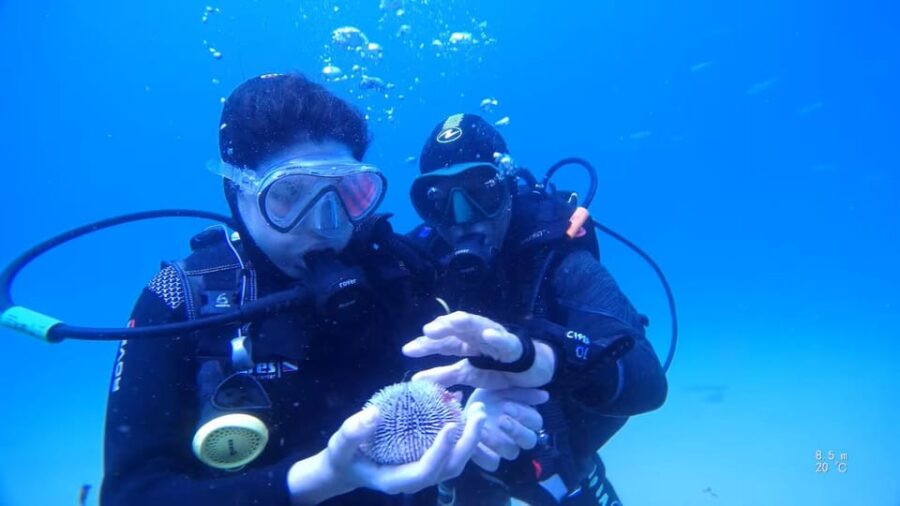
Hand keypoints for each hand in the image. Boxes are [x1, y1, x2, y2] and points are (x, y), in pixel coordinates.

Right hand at [288, 403, 487, 503]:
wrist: (347, 466)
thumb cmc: (344, 456)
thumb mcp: (340, 444)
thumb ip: (353, 432)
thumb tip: (374, 414)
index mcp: (396, 480)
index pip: (426, 471)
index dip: (441, 451)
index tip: (450, 425)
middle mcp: (415, 480)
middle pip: (450, 467)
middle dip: (468, 443)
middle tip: (477, 413)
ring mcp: (424, 472)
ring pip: (455, 461)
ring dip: (470, 437)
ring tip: (477, 410)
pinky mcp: (427, 461)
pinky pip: (450, 451)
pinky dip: (461, 433)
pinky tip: (463, 409)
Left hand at [403, 311, 555, 388]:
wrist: (530, 371)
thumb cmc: (498, 370)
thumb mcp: (468, 375)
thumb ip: (444, 376)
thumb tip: (415, 380)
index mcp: (465, 343)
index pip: (442, 341)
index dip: (425, 345)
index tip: (408, 350)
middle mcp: (477, 336)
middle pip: (456, 329)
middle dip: (442, 329)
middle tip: (427, 332)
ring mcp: (495, 338)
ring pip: (478, 326)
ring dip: (465, 322)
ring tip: (451, 322)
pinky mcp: (514, 346)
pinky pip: (505, 340)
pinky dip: (497, 336)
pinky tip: (488, 334)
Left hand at [467, 388, 547, 471]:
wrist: (463, 406)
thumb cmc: (487, 396)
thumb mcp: (502, 389)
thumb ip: (522, 393)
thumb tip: (545, 396)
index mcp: (524, 418)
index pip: (536, 422)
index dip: (524, 416)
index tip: (507, 406)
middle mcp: (517, 436)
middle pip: (529, 441)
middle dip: (516, 430)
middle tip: (501, 420)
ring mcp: (504, 448)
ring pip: (512, 453)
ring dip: (498, 442)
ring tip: (482, 430)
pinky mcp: (488, 457)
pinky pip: (492, 463)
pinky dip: (483, 454)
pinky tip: (475, 441)